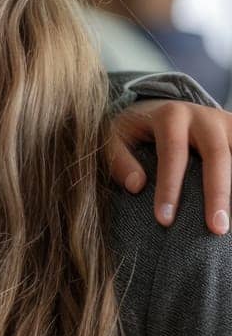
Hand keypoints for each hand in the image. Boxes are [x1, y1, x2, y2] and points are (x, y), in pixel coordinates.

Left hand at [107, 100, 231, 234]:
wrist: (164, 107)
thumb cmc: (137, 128)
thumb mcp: (115, 136)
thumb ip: (119, 159)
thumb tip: (136, 186)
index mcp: (171, 115)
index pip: (173, 154)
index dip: (169, 187)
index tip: (164, 220)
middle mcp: (204, 116)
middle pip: (217, 154)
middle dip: (217, 193)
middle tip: (216, 228)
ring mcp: (226, 123)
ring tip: (230, 223)